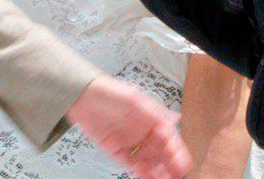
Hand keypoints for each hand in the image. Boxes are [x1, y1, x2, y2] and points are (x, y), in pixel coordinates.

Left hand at [67, 75, 191, 178]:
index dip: (177, 150)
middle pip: (161, 151)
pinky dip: (141, 172)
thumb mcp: (133, 99)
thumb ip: (154, 111)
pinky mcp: (116, 150)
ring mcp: (130, 141)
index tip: (183, 163)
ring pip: (148, 160)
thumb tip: (175, 118)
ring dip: (157, 170)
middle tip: (177, 176)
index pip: (169, 136)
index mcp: (150, 118)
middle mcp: (142, 131)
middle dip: (170, 164)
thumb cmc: (108, 92)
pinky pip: (131, 164)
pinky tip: (148, 177)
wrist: (81, 96)